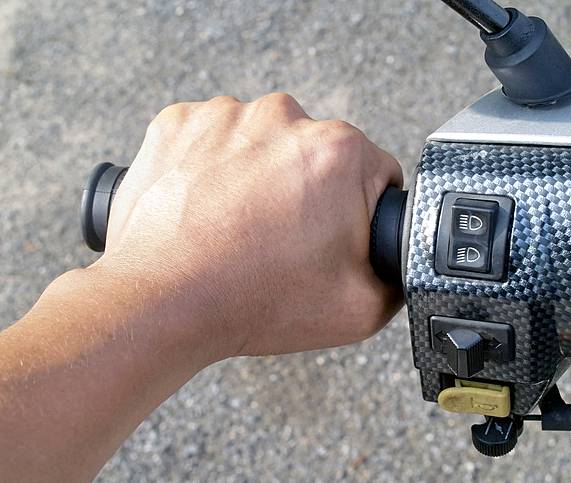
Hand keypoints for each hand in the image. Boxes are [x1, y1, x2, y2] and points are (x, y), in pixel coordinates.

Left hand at [96, 93, 403, 361]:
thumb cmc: (251, 300)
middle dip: (310, 191)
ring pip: (263, 144)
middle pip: (317, 155)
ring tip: (239, 226)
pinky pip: (214, 140)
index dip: (359, 211)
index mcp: (338, 152)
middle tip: (283, 238)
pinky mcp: (179, 123)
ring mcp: (225, 115)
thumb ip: (398, 275)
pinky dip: (214, 167)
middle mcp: (283, 118)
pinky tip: (209, 208)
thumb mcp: (361, 308)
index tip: (332, 234)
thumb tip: (396, 259)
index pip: (375, 173)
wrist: (162, 302)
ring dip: (259, 176)